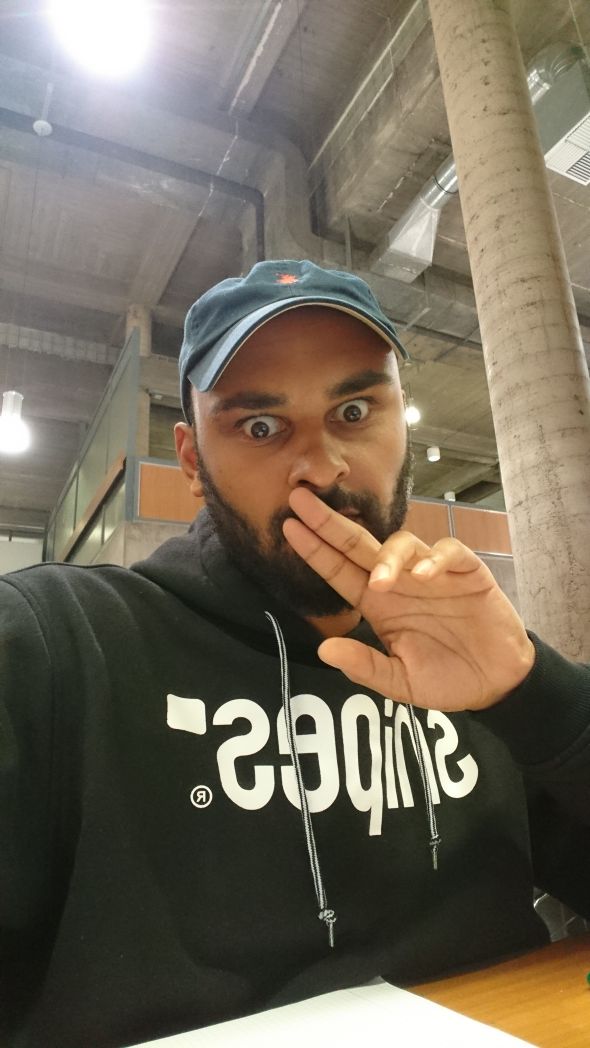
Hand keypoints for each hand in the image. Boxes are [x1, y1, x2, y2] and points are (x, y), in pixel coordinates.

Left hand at [283, 488, 534, 711]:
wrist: (497, 682)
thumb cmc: (446, 678)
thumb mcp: (401, 682)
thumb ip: (365, 667)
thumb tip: (325, 650)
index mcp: (378, 604)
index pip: (339, 570)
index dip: (315, 549)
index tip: (288, 527)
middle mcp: (400, 582)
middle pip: (359, 545)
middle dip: (330, 523)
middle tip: (301, 501)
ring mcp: (432, 574)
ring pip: (403, 543)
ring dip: (387, 557)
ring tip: (380, 582)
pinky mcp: (466, 572)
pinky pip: (449, 552)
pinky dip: (435, 559)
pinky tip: (423, 577)